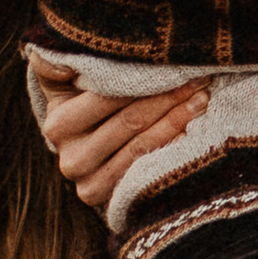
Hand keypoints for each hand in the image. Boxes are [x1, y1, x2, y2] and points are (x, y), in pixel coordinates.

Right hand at [32, 65, 208, 213]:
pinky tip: (193, 129)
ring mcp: (89, 184)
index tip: (176, 60)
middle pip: (130, 120)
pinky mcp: (111, 200)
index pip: (107, 96)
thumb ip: (56, 63)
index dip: (144, 77)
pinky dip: (172, 145)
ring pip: (143, 143)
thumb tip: (58, 58)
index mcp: (58, 125)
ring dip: (178, 118)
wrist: (84, 153)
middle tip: (200, 77)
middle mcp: (70, 159)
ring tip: (202, 98)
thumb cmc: (80, 105)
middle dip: (168, 95)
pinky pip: (148, 167)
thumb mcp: (63, 83)